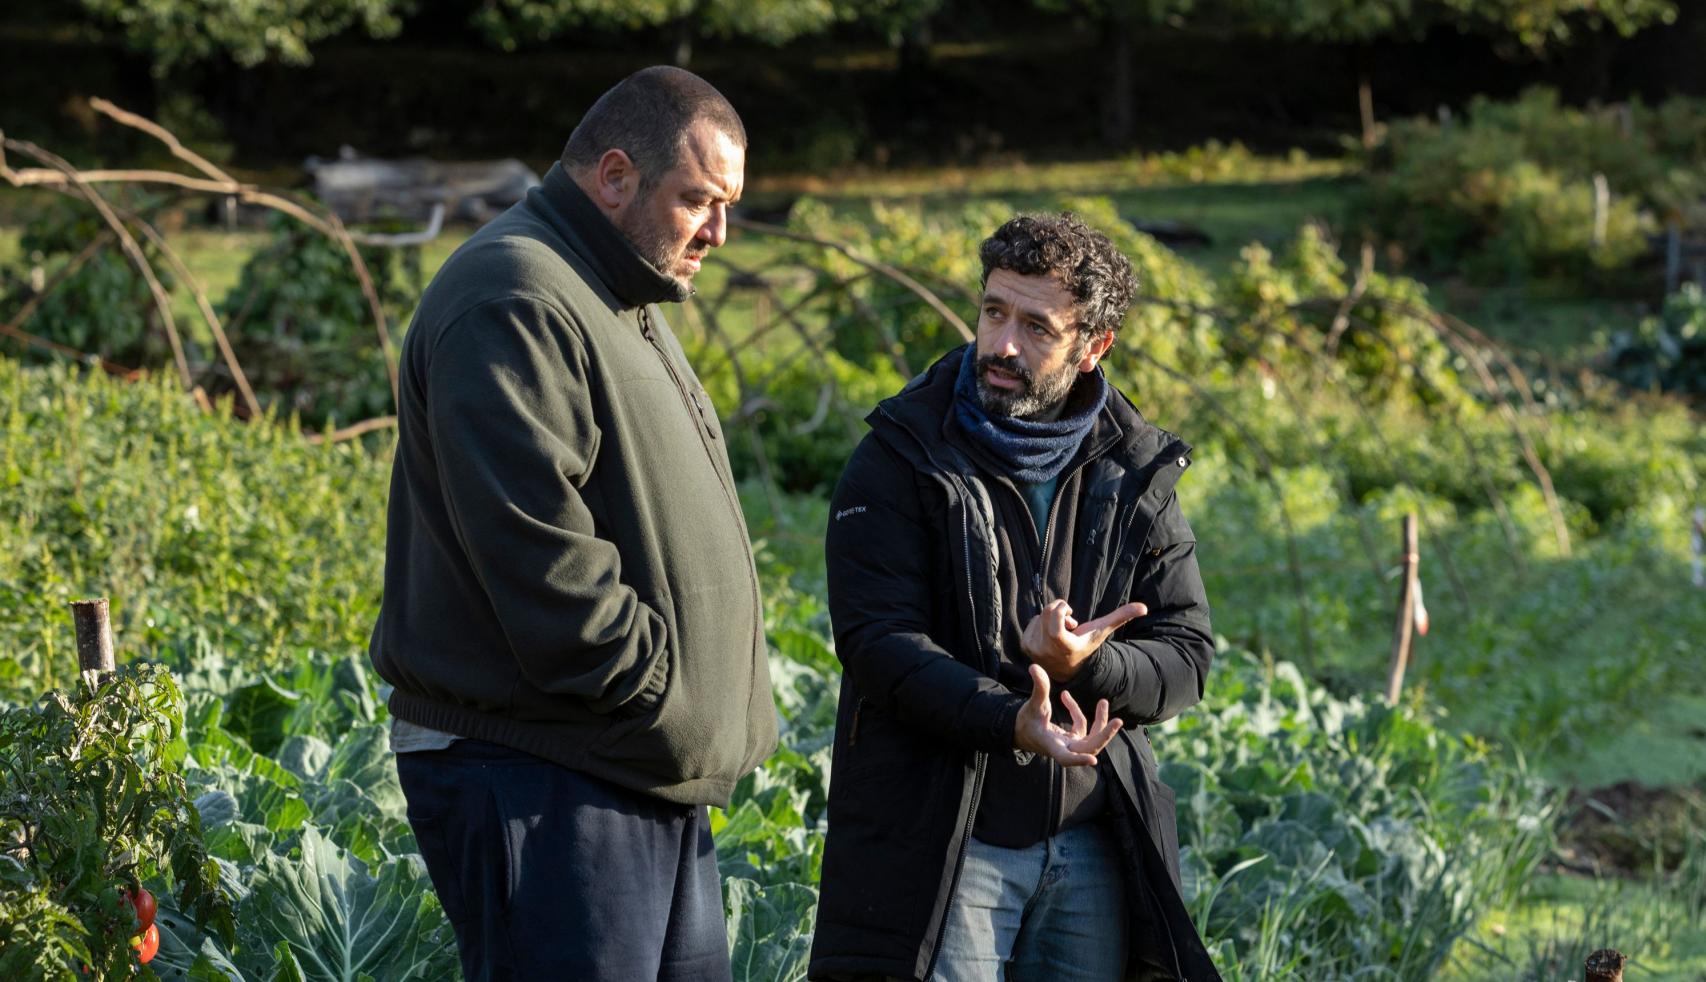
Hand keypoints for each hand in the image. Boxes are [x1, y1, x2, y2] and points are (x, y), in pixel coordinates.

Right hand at [1012, 664, 1122, 766]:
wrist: (1019, 731)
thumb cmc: (1024, 721)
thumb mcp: (1032, 704)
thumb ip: (1038, 688)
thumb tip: (1035, 667)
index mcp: (1051, 744)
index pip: (1065, 757)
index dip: (1078, 760)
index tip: (1092, 761)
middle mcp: (1063, 748)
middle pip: (1089, 748)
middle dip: (1105, 735)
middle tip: (1118, 721)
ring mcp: (1069, 745)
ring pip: (1091, 739)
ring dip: (1100, 722)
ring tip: (1103, 702)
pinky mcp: (1070, 740)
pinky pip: (1081, 728)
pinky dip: (1077, 713)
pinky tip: (1065, 697)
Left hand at [1021, 600, 1146, 682]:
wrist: (1068, 668)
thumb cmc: (1085, 645)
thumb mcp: (1102, 631)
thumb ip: (1121, 617)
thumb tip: (1144, 607)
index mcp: (1063, 645)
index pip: (1053, 618)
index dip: (1060, 609)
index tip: (1069, 613)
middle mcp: (1046, 648)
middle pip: (1047, 612)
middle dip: (1058, 611)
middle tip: (1069, 622)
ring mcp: (1034, 648)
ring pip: (1040, 616)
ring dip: (1051, 619)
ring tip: (1062, 632)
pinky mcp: (1026, 646)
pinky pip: (1032, 622)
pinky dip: (1041, 624)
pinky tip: (1051, 636)